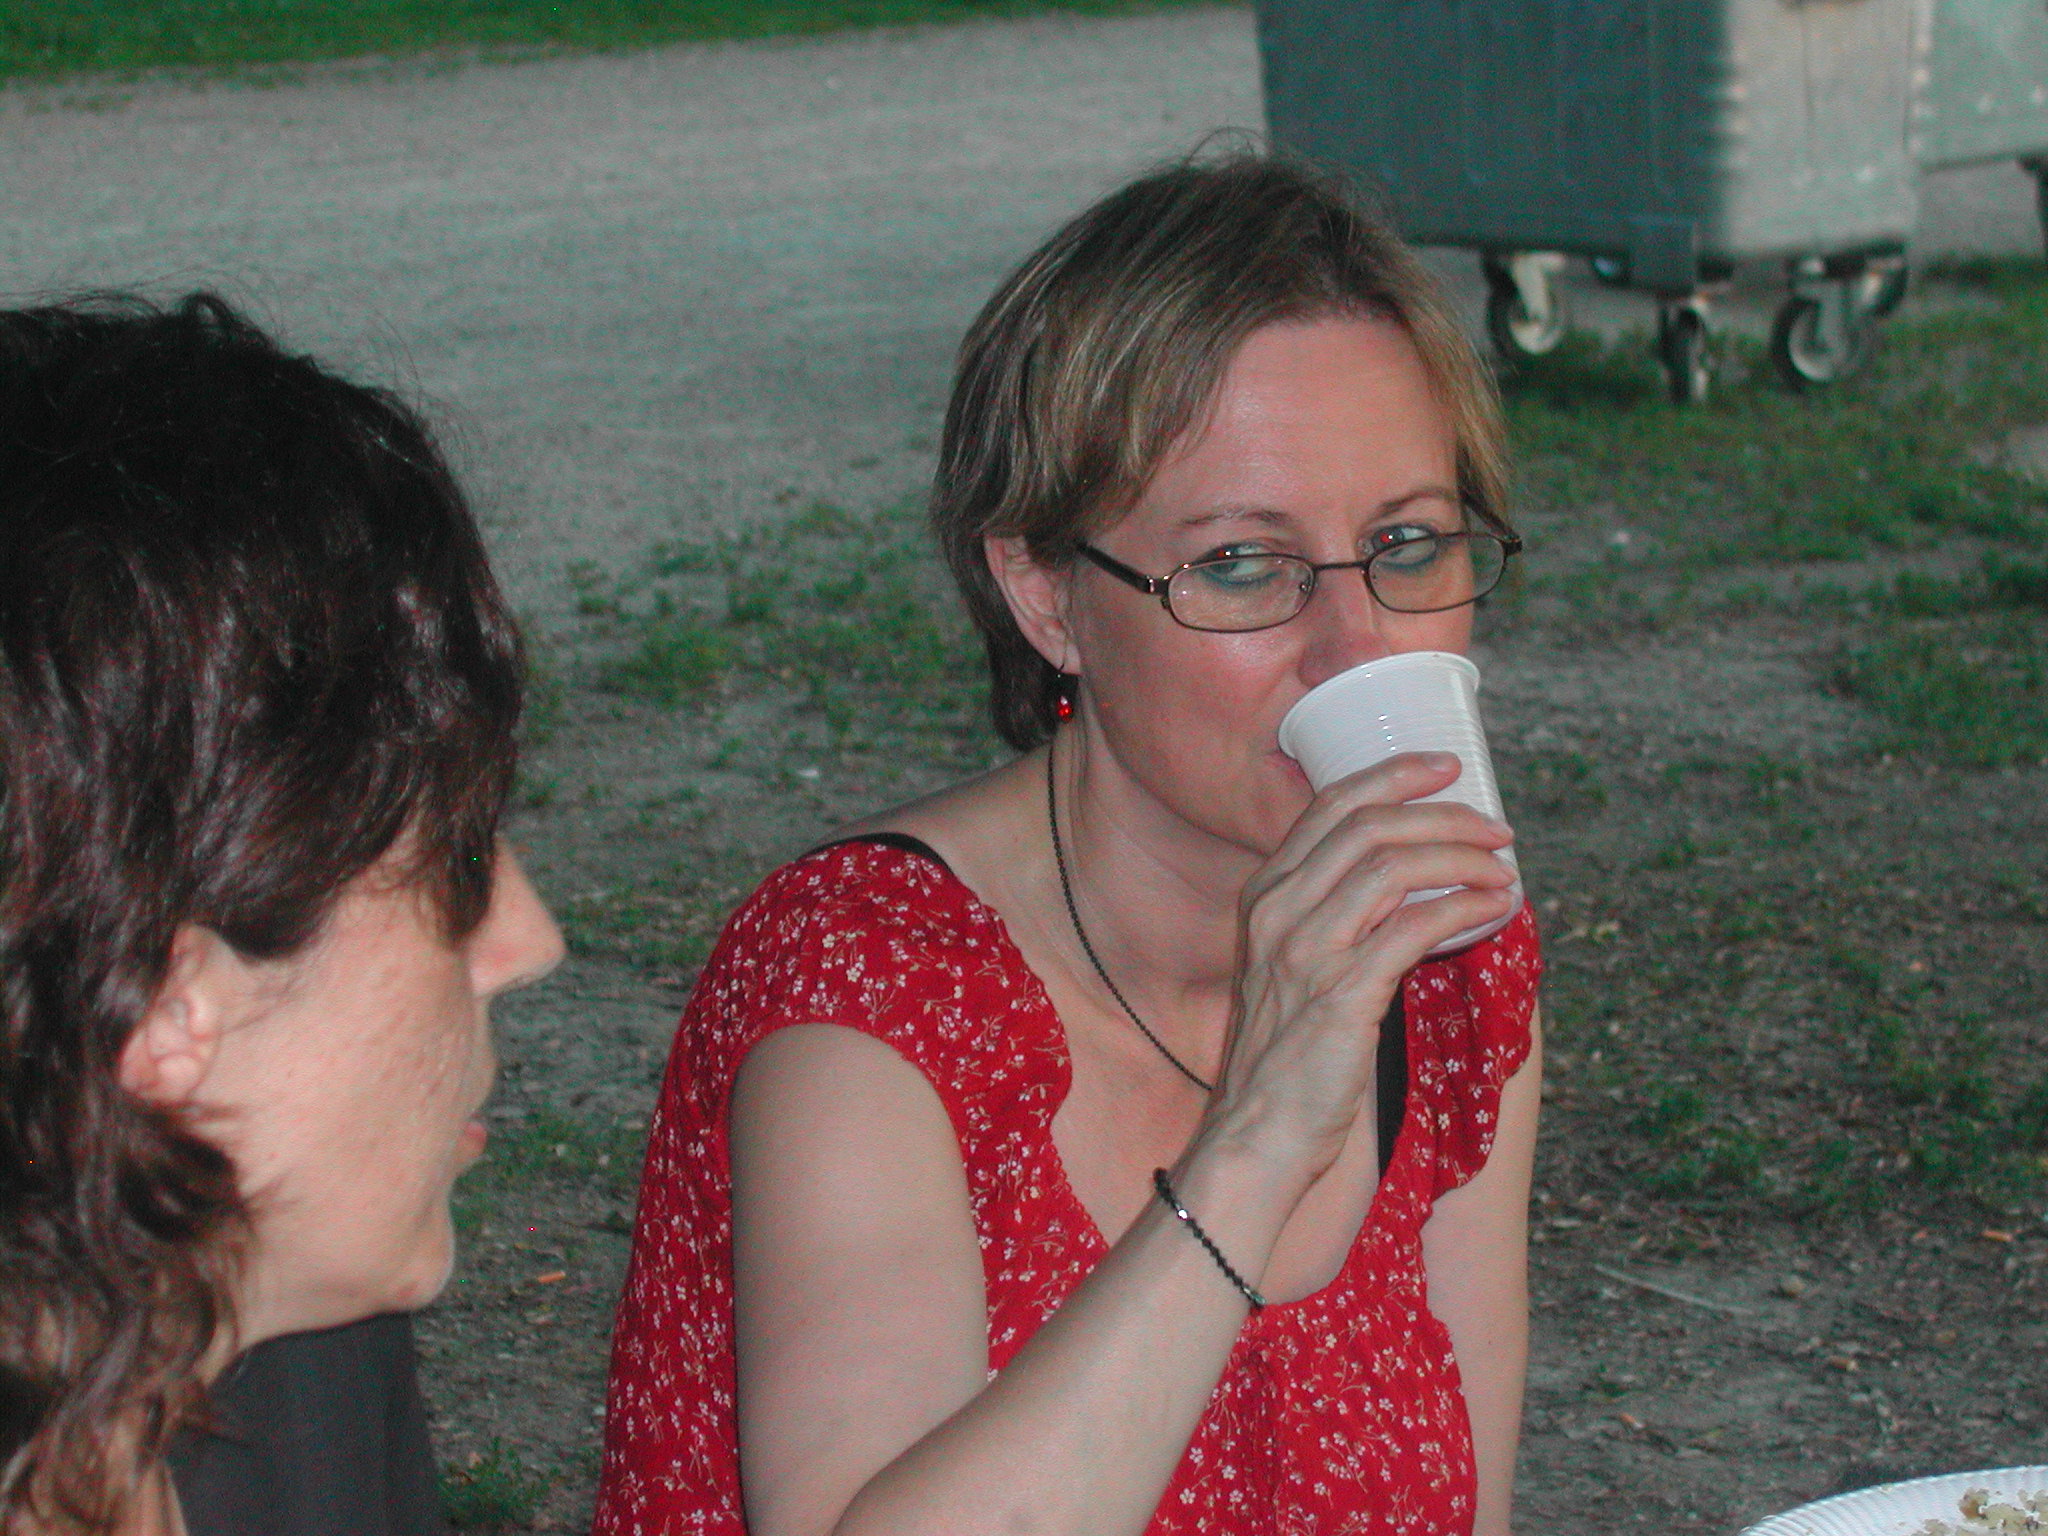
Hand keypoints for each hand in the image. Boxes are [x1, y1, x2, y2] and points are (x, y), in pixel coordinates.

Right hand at [1204, 751, 1517, 1190]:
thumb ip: (1332, 919)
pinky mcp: (1340, 995)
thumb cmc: (1286, 1057)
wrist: (1258, 1133)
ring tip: (1504, 869)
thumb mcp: (1290, 966)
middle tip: (1497, 828)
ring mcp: (1306, 951)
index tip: (1448, 767)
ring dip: (1462, 858)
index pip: (1330, 806)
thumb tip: (1413, 883)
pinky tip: (1495, 909)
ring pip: (1393, 866)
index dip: (1394, 776)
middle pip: (1369, 826)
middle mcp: (1279, 911)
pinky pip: (1415, 928)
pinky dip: (1465, 908)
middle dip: (1444, 814)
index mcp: (1265, 895)